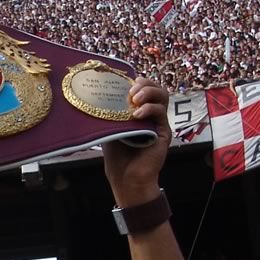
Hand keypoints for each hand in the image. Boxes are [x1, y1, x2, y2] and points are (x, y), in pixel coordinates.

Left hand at [103, 78, 170, 206]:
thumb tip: (95, 95)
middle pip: (155, 87)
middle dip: (144, 83)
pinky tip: (137, 115)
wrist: (126, 178)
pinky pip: (161, 113)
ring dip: (149, 92)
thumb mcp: (108, 128)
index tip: (123, 82)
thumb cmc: (117, 156)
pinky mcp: (164, 132)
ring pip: (162, 96)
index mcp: (137, 111)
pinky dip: (149, 109)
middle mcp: (150, 115)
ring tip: (135, 98)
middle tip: (130, 90)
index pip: (142, 88)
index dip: (136, 81)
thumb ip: (108, 113)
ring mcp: (158, 122)